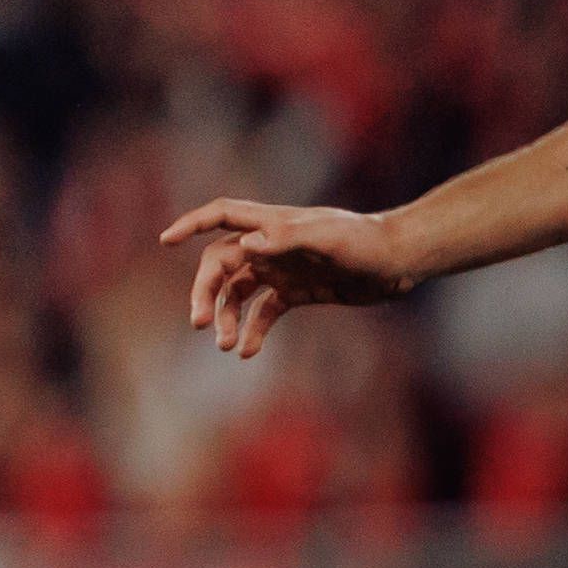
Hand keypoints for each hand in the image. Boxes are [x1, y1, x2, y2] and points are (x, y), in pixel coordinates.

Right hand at [158, 199, 414, 356]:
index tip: (166, 240)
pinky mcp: (298, 292)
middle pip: (221, 264)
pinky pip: (265, 312)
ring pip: (239, 292)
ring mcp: (283, 270)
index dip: (192, 224)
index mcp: (272, 224)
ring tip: (226, 345)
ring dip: (227, 316)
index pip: (222, 216)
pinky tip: (248, 352)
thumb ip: (286, 238)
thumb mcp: (329, 237)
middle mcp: (270, 246)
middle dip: (206, 292)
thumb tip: (245, 244)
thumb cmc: (366, 241)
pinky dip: (253, 331)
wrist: (401, 261)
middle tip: (200, 323)